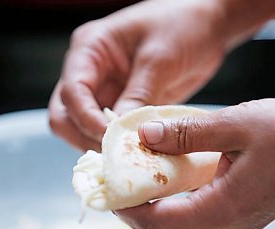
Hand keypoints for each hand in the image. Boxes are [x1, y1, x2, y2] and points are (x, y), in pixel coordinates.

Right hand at [48, 0, 226, 150]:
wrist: (209, 25)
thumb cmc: (184, 25)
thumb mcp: (160, 58)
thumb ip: (139, 95)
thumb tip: (121, 132)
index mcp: (90, 49)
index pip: (72, 91)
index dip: (86, 119)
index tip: (110, 137)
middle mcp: (91, 72)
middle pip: (66, 115)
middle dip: (85, 136)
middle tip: (115, 153)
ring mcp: (105, 91)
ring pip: (82, 128)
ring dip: (99, 145)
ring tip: (127, 157)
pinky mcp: (123, 107)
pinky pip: (110, 132)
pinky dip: (118, 145)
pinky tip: (137, 153)